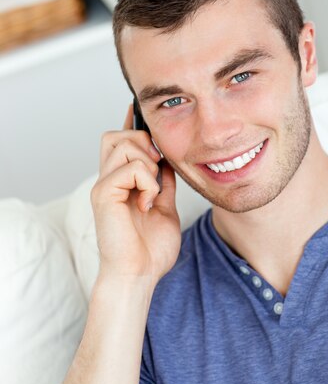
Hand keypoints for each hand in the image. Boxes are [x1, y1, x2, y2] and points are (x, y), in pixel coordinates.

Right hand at [90, 103, 180, 282]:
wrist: (139, 275)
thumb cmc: (150, 250)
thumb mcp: (165, 208)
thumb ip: (163, 184)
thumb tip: (168, 162)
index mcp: (122, 182)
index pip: (121, 142)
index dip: (131, 124)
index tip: (137, 108)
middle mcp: (109, 179)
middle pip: (117, 134)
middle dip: (144, 141)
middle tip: (157, 169)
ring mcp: (104, 185)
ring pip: (123, 142)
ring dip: (147, 161)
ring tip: (151, 190)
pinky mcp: (103, 194)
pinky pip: (130, 166)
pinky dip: (147, 181)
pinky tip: (147, 203)